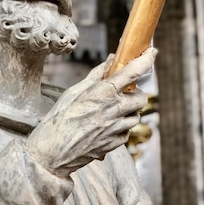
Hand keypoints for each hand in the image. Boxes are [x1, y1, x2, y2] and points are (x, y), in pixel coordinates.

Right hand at [27, 47, 156, 176]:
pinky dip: (122, 127)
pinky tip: (106, 126)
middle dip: (135, 93)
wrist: (51, 152)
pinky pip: (127, 132)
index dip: (146, 59)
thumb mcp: (74, 92)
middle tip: (122, 93)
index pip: (133, 72)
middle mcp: (114, 110)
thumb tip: (111, 60)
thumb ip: (96, 76)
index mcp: (103, 93)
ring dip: (129, 111)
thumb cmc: (59, 119)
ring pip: (136, 116)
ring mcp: (116, 129)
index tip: (152, 52)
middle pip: (141, 97)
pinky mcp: (115, 144)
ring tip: (111, 111)